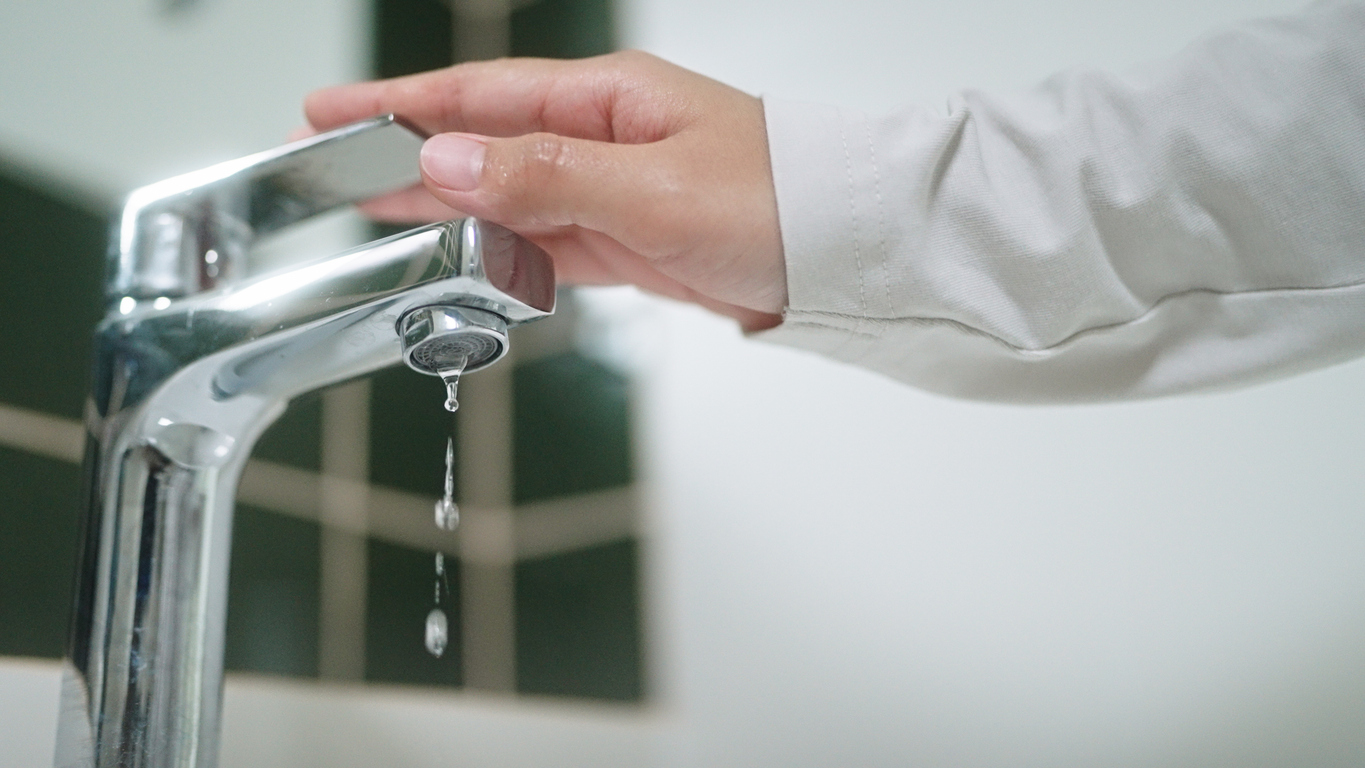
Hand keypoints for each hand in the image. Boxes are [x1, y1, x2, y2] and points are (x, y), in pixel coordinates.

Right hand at [305, 51, 784, 329]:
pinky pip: (548, 243)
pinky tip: (465, 257)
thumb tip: (446, 161)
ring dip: (445, 208)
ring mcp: (614, 192)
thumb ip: (543, 179)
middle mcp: (604, 139)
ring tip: (375, 212)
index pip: (479, 96)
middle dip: (406, 152)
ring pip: (507, 198)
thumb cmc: (777, 202)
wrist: (845, 257)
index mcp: (606, 101)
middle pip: (482, 143)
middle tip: (331, 164)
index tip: (332, 112)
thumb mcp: (650, 190)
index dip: (400, 105)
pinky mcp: (631, 241)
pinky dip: (503, 254)